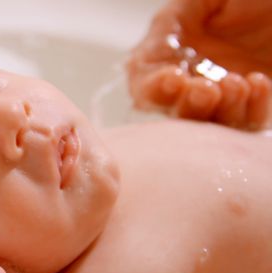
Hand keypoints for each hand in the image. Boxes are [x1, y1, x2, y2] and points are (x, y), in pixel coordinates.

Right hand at [127, 0, 271, 129]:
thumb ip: (170, 20)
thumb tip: (151, 47)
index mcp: (170, 51)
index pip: (145, 81)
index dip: (153, 88)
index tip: (172, 79)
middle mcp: (192, 76)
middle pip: (173, 109)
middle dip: (186, 106)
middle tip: (205, 91)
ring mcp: (223, 91)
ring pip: (209, 121)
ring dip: (220, 110)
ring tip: (237, 84)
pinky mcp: (255, 102)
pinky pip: (249, 121)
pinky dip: (252, 109)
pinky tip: (258, 83)